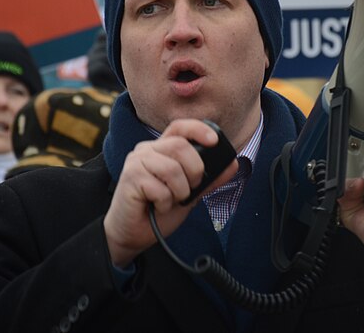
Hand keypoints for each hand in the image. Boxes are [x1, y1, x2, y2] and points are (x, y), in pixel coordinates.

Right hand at [103, 119, 237, 267]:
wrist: (133, 235)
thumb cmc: (159, 211)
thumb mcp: (190, 194)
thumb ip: (209, 179)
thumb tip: (233, 164)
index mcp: (162, 149)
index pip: (180, 127)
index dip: (198, 129)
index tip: (214, 140)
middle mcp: (147, 150)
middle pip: (180, 146)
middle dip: (194, 171)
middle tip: (188, 190)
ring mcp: (136, 162)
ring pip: (172, 167)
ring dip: (180, 191)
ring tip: (171, 200)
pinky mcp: (130, 178)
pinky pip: (160, 187)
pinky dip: (165, 203)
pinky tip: (157, 207)